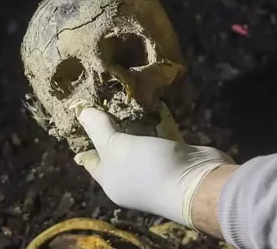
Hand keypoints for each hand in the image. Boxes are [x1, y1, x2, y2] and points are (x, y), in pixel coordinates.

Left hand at [74, 106, 234, 227]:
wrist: (197, 183)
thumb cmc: (147, 169)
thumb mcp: (115, 147)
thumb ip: (98, 128)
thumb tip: (79, 111)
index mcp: (111, 181)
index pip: (91, 159)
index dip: (85, 138)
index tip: (81, 114)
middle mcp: (130, 178)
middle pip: (116, 147)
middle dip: (112, 123)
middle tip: (105, 96)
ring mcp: (154, 168)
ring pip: (140, 140)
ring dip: (136, 121)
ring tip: (126, 94)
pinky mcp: (174, 156)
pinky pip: (162, 135)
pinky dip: (159, 121)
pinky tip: (154, 102)